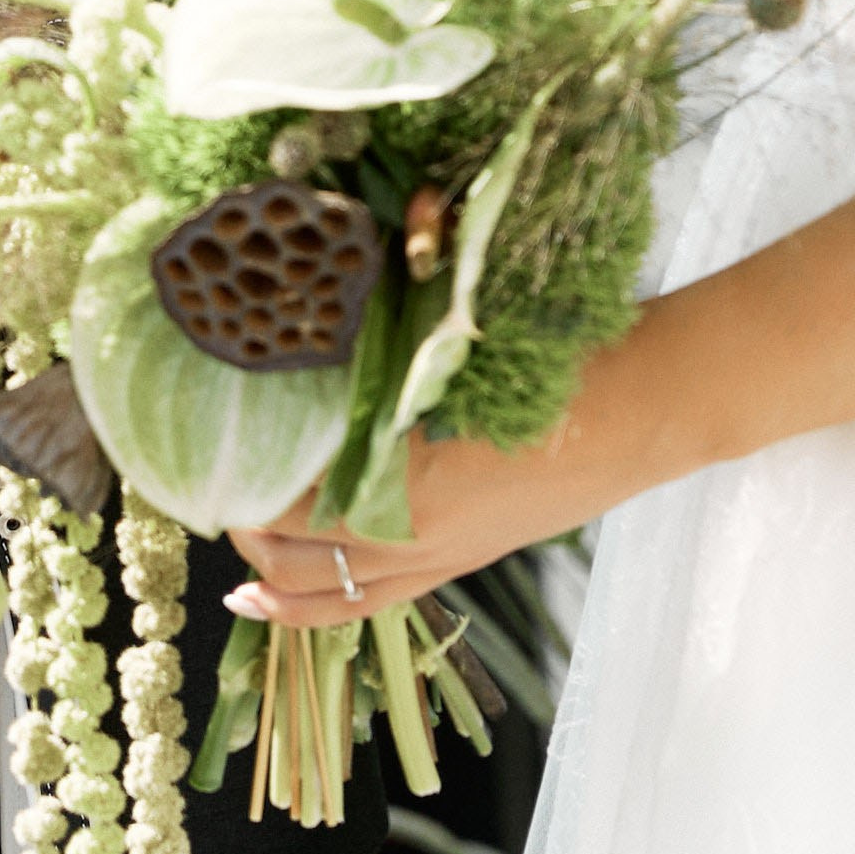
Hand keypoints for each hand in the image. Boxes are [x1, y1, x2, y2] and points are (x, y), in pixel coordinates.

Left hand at [223, 195, 854, 626]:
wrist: (655, 404)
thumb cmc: (566, 354)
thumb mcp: (467, 322)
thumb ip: (400, 302)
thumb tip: (346, 249)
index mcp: (413, 479)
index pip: (298, 503)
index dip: (243, 485)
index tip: (199, 450)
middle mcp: (420, 534)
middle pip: (303, 557)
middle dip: (247, 529)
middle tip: (204, 488)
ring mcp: (448, 553)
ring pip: (337, 594)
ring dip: (278, 579)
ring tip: (233, 564)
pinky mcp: (470, 555)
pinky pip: (377, 599)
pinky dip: (322, 604)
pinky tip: (283, 593)